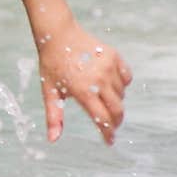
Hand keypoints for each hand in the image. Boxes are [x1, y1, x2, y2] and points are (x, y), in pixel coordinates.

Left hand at [38, 21, 131, 146]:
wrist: (58, 34)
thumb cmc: (52, 64)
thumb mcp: (50, 91)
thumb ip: (54, 116)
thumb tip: (53, 139)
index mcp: (82, 91)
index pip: (102, 119)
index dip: (107, 133)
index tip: (109, 141)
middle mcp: (99, 80)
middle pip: (117, 110)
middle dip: (115, 122)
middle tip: (110, 126)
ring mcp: (109, 67)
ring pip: (121, 94)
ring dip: (115, 101)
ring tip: (101, 98)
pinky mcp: (115, 56)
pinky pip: (126, 78)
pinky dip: (121, 85)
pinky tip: (110, 84)